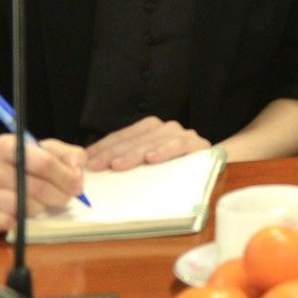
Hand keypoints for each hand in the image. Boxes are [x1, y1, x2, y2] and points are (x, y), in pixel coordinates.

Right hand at [0, 132, 85, 232]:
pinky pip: (9, 223)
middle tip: (66, 197)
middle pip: (35, 188)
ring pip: (24, 207)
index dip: (66, 176)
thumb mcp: (43, 148)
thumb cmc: (16, 160)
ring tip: (43, 201)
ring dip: (41, 208)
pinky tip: (23, 210)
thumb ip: (68, 155)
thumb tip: (77, 174)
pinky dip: (22, 221)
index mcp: (5, 145)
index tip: (77, 185)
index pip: (44, 162)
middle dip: (59, 195)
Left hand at [85, 116, 209, 171]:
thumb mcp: (146, 165)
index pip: (122, 135)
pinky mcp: (197, 144)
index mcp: (149, 129)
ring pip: (154, 140)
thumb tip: (93, 168)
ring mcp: (182, 134)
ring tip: (118, 166)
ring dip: (135, 153)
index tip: (87, 161)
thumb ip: (126, 161)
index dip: (103, 147)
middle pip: (136, 138)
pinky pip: (179, 145)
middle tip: (98, 166)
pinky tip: (152, 159)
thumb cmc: (172, 169)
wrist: (210, 168)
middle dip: (114, 152)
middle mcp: (165, 128)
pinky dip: (165, 151)